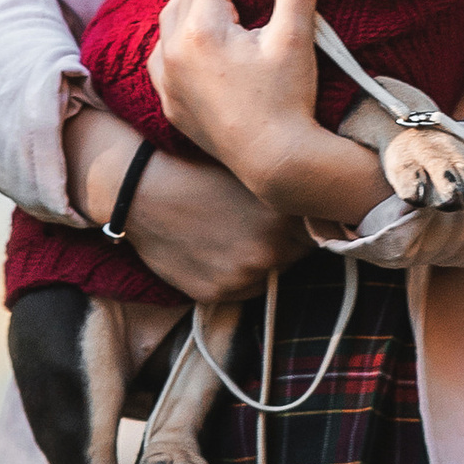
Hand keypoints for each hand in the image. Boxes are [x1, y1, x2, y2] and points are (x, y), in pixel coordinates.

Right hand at [63, 100, 305, 301]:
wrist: (141, 189)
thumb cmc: (194, 168)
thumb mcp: (250, 170)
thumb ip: (287, 190)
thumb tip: (316, 202)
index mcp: (285, 215)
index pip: (322, 229)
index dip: (310, 220)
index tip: (298, 215)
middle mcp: (270, 251)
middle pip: (297, 256)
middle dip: (286, 242)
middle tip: (258, 223)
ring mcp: (243, 277)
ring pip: (269, 275)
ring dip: (260, 262)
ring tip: (232, 236)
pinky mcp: (216, 294)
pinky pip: (239, 290)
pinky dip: (233, 275)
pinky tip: (214, 250)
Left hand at [151, 0, 321, 181]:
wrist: (276, 164)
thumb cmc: (287, 101)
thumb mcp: (294, 37)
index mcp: (201, 31)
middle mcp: (173, 52)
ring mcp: (167, 80)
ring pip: (170, 21)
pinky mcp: (171, 103)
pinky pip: (164, 55)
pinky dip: (178, 35)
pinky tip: (192, 34)